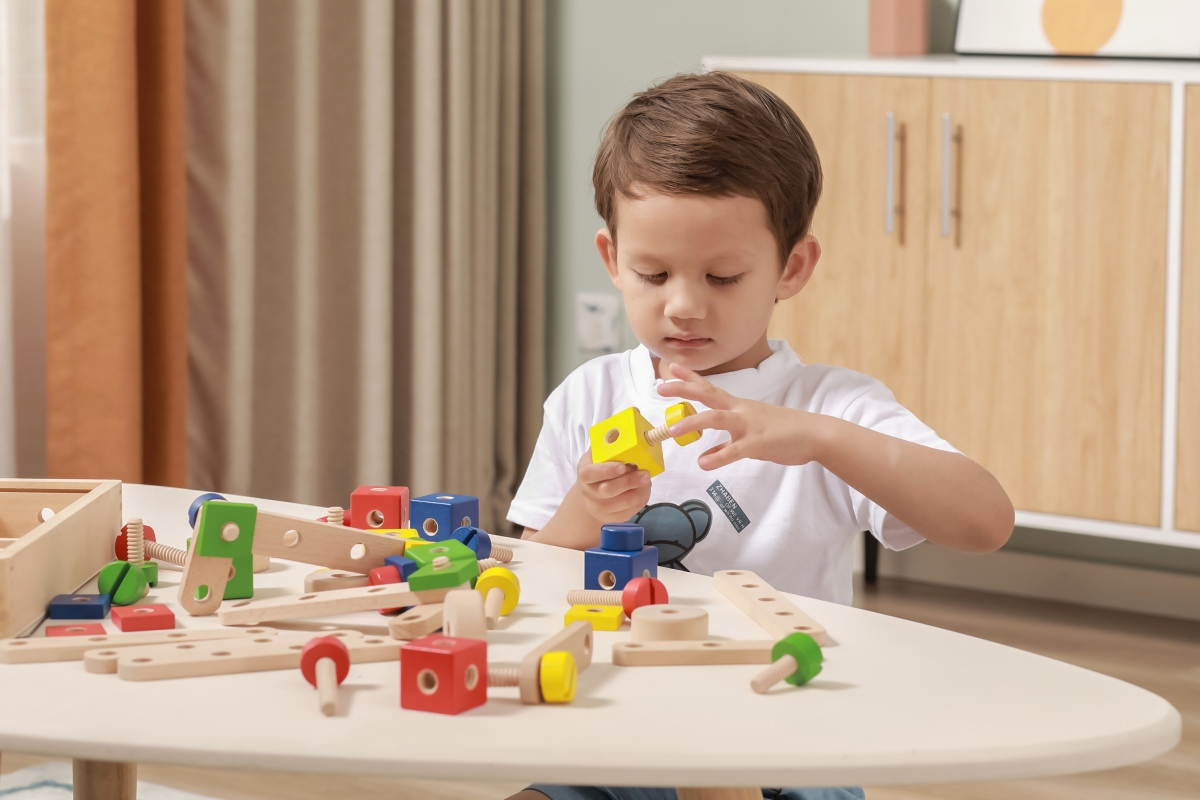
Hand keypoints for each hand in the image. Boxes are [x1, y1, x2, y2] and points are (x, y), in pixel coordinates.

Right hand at [574, 449, 651, 521]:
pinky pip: (630, 511)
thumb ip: (607, 444)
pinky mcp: (612, 518)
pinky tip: (644, 489)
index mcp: (585, 475)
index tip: (622, 466)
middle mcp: (590, 493)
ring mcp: (600, 508)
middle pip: (609, 490)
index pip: (591, 474)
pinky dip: (641, 500)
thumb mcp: (596, 455)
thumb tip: (623, 428)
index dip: (607, 470)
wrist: (590, 494)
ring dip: (639, 491)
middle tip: (645, 474)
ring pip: (623, 503)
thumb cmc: (597, 468)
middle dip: (629, 482)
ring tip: (647, 480)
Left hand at [657, 362, 828, 469]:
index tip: (671, 368)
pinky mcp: (758, 443)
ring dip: (692, 423)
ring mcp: (749, 425)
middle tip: (661, 388)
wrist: (815, 434)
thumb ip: (727, 444)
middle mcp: (741, 411)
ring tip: (671, 431)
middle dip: (684, 390)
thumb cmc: (784, 432)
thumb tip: (707, 455)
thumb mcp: (752, 435)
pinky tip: (703, 463)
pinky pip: (735, 450)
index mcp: (739, 406)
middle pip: (708, 395)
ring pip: (716, 419)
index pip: (710, 388)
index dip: (690, 378)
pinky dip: (719, 456)